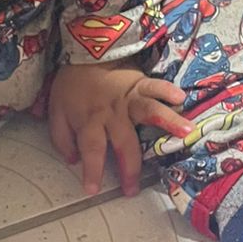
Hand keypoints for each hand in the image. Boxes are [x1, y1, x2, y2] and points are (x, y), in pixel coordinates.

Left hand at [48, 61, 192, 197]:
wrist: (83, 52)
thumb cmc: (71, 85)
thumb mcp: (57, 111)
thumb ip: (62, 138)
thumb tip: (73, 161)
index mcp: (89, 120)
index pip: (91, 150)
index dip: (92, 170)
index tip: (93, 190)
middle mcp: (112, 113)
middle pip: (123, 142)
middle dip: (129, 168)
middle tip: (133, 190)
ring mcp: (128, 98)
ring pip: (147, 112)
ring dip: (166, 123)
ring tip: (185, 134)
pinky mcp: (140, 84)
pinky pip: (155, 86)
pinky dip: (167, 91)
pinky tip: (180, 98)